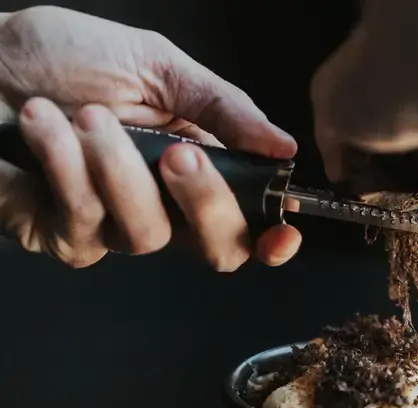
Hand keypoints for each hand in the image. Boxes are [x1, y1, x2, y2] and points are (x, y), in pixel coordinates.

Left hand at [0, 6, 300, 268]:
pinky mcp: (64, 237)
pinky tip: (44, 128)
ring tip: (85, 116)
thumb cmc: (60, 57)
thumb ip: (222, 109)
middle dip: (207, 205)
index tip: (282, 231)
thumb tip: (283, 144)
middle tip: (179, 157)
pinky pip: (86, 226)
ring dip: (119, 171)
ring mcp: (114, 229)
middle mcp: (163, 208)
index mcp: (195, 171)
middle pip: (217, 250)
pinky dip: (68, 171)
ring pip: (149, 236)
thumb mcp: (157, 66)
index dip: (271, 240)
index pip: (246, 225)